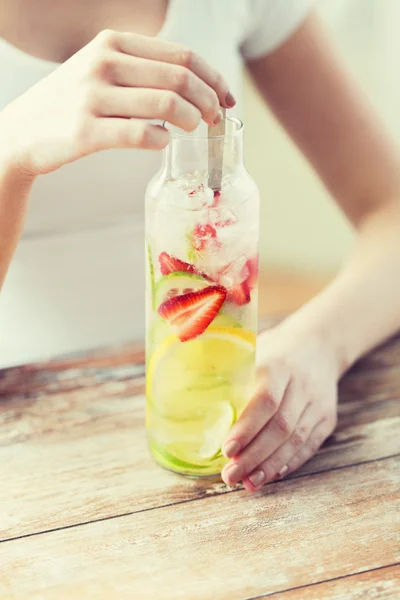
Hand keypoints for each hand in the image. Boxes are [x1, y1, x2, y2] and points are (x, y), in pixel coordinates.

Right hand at [0, 30, 233, 175]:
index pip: (181, 55)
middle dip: (210, 101)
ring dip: (192, 121)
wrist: (21, 132)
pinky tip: (162, 143)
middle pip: (180, 79)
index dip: (213, 78)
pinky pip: (140, 135)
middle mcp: (103, 63)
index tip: (227, 98)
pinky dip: (161, 141)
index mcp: (113, 42)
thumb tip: (194, 85)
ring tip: (195, 130)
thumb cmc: (71, 104)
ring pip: (166, 106)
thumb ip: (141, 70)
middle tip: (217, 120)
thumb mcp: (101, 70)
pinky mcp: (85, 131)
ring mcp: (93, 97)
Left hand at [221, 322, 338, 490]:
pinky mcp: (327, 418)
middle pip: (280, 427)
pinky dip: (289, 463)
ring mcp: (317, 404)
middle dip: (254, 455)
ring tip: (247, 483)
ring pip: (295, 440)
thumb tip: (190, 398)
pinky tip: (271, 475)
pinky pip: (308, 446)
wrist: (319, 345)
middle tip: (230, 476)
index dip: (247, 428)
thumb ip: (232, 373)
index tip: (227, 449)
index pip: (266, 401)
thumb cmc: (275, 351)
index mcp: (279, 366)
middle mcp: (301, 386)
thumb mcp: (255, 350)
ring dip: (270, 465)